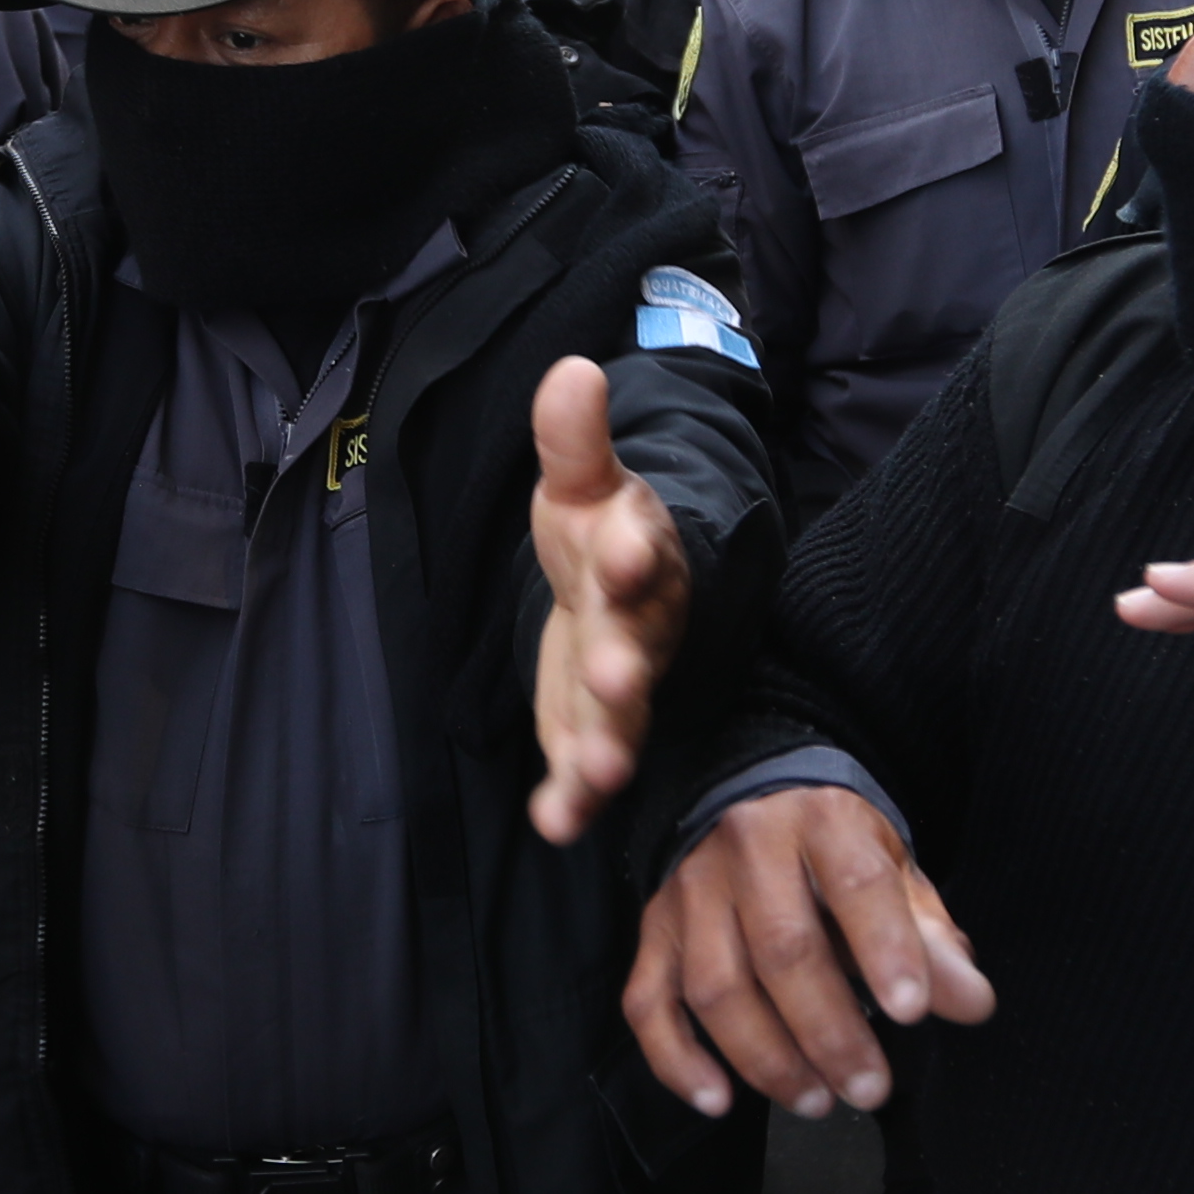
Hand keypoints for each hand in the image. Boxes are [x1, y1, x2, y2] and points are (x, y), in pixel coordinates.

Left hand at [526, 356, 690, 842]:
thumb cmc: (600, 533)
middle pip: (636, 647)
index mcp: (636, 557)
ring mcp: (619, 686)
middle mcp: (639, 627)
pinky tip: (554, 823)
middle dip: (627, 664)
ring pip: (620, 718)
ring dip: (610, 745)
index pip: (639, 553)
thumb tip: (570, 371)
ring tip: (599, 772)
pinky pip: (584, 771)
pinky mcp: (590, 731)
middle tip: (618, 677)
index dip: (632, 554)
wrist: (622, 593)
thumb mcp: (581, 484)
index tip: (624, 552)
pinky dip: (572, 800)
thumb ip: (573, 440)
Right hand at [625, 781, 992, 1120]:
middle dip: (829, 1031)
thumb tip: (970, 1002)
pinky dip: (678, 1060)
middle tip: (870, 1087)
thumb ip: (930, 936)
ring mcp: (691, 892)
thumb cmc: (832, 849)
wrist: (747, 799)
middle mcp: (748, 848)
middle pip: (782, 948)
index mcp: (823, 820)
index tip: (912, 1013)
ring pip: (717, 985)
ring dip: (766, 1057)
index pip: (856, 884)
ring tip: (817, 1099)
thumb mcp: (893, 870)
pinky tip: (719, 1101)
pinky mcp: (655, 931)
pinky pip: (649, 1003)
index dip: (885, 951)